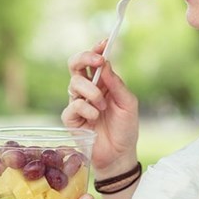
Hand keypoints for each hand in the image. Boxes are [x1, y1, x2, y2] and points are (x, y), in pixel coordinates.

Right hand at [62, 40, 138, 176]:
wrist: (119, 155)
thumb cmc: (125, 129)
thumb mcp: (128, 104)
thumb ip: (117, 84)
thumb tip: (105, 64)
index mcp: (102, 83)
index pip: (94, 61)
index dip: (96, 49)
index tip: (104, 43)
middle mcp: (87, 90)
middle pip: (75, 65)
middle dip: (85, 58)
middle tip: (98, 62)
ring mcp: (77, 103)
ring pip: (74, 83)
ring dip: (91, 92)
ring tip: (102, 106)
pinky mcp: (70, 118)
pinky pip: (73, 105)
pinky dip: (86, 109)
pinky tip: (95, 118)